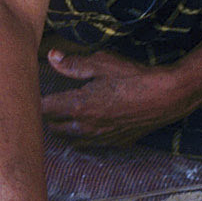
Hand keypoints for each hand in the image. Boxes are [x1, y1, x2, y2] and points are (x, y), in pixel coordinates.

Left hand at [41, 48, 192, 145]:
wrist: (165, 97)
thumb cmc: (134, 77)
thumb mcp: (102, 63)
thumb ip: (73, 64)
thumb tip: (52, 56)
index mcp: (78, 106)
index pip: (44, 109)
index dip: (36, 101)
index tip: (36, 92)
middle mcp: (85, 127)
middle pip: (53, 128)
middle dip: (47, 116)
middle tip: (49, 102)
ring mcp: (99, 138)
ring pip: (69, 140)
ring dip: (63, 129)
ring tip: (64, 115)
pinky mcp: (113, 143)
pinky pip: (89, 144)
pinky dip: (81, 136)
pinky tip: (86, 124)